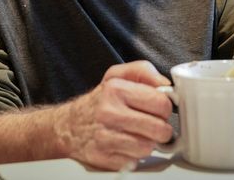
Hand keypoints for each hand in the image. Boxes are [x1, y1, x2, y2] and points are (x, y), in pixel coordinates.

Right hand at [53, 60, 173, 170]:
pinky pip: (134, 161)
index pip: (161, 103)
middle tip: (150, 124)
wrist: (68, 126)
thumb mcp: (116, 76)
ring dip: (147, 143)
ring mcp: (105, 137)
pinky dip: (133, 155)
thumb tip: (165, 83)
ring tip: (136, 134)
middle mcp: (109, 113)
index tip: (157, 109)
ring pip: (148, 147)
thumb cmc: (97, 102)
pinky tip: (125, 145)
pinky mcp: (104, 158)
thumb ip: (143, 71)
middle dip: (160, 128)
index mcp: (116, 90)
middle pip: (160, 129)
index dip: (164, 108)